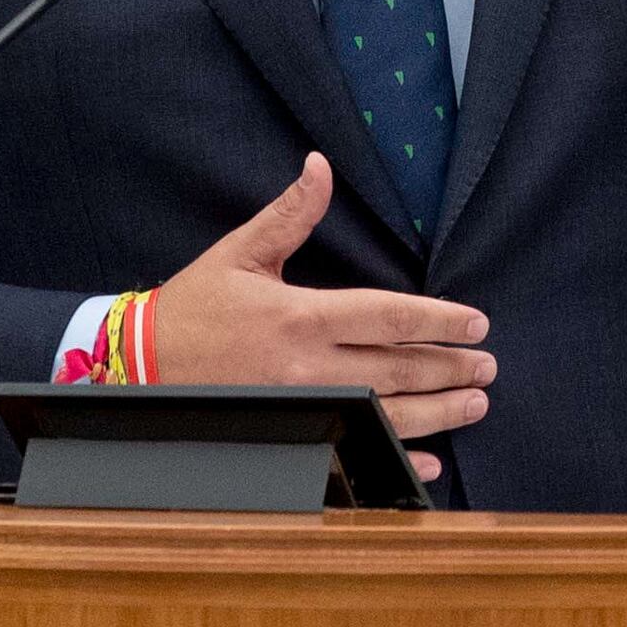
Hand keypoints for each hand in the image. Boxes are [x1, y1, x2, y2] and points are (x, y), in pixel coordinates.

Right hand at [148, 154, 495, 477]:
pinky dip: (397, 460)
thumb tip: (320, 166)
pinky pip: (355, 452)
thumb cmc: (193, 309)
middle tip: (488, 367)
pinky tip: (431, 460)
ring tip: (475, 404)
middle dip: (450, 369)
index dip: (438, 320)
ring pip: (387, 416)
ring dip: (438, 414)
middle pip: (398, 370)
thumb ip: (290, 215)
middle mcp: (308, 368)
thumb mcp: (240, 253)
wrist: (138, 368)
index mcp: (301, 316)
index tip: (476, 322)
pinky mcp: (292, 436)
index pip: (388, 317)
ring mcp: (303, 409)